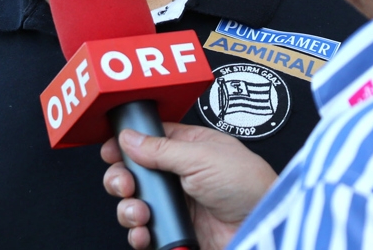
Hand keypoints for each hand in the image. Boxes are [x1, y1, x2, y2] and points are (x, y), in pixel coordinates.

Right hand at [101, 123, 275, 249]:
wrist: (261, 228)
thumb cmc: (247, 185)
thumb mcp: (202, 156)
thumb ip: (161, 148)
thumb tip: (129, 138)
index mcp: (188, 147)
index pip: (147, 140)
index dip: (126, 145)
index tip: (111, 151)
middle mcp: (179, 175)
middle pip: (134, 173)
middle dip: (121, 178)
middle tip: (126, 184)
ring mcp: (176, 205)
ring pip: (133, 203)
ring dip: (128, 208)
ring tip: (140, 212)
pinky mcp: (175, 231)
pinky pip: (143, 232)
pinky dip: (138, 234)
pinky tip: (144, 232)